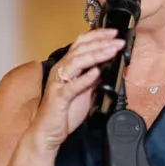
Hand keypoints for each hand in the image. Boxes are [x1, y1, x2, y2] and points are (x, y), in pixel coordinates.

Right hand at [29, 29, 124, 151]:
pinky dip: (84, 78)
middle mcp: (61, 71)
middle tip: (118, 40)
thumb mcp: (84, 92)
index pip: (80, 44)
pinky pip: (72, 86)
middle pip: (80, 49)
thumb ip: (92, 79)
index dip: (97, 36)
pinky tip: (96, 72)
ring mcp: (58, 83)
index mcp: (66, 67)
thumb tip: (107, 68)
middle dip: (101, 42)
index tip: (113, 33)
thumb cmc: (63, 112)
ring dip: (96, 55)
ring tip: (112, 51)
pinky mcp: (59, 98)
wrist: (47, 132)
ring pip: (76, 62)